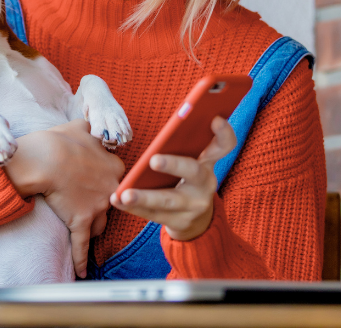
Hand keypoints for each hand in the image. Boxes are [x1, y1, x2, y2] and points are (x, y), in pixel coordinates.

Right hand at [4, 119, 124, 277]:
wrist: (44, 158)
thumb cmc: (60, 140)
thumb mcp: (81, 126)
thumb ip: (92, 127)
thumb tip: (93, 124)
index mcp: (114, 167)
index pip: (118, 178)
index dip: (106, 179)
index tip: (97, 180)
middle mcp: (111, 189)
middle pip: (113, 203)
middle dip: (103, 204)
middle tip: (91, 203)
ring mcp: (97, 207)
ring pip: (101, 224)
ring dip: (94, 227)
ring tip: (88, 232)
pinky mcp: (81, 221)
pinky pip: (82, 245)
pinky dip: (82, 260)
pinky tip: (83, 272)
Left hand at [109, 116, 236, 241]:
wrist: (197, 220)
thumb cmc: (186, 179)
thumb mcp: (192, 161)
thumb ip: (183, 143)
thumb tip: (169, 121)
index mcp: (208, 162)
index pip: (224, 145)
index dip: (224, 132)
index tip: (215, 118)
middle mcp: (206, 183)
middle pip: (193, 172)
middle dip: (173, 164)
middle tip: (153, 160)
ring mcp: (194, 205)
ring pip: (168, 200)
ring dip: (144, 197)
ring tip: (124, 194)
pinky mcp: (180, 222)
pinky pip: (153, 215)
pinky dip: (133, 208)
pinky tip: (116, 200)